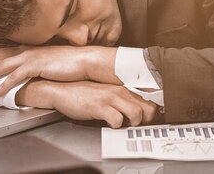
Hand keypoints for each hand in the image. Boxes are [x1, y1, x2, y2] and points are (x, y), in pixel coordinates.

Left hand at [0, 44, 119, 96]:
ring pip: (1, 66)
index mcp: (30, 48)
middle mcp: (27, 50)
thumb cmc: (71, 61)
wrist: (85, 60)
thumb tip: (31, 67)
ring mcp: (30, 58)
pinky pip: (15, 77)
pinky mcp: (35, 67)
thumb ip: (38, 61)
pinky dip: (3, 86)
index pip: (4, 47)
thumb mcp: (50, 58)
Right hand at [16, 79, 157, 127]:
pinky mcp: (100, 106)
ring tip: (123, 125)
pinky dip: (116, 126)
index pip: (150, 100)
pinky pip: (117, 120)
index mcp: (124, 88)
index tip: (147, 121)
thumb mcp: (107, 94)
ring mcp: (111, 98)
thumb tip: (138, 114)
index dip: (152, 114)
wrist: (62, 91)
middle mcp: (121, 91)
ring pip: (137, 114)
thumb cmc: (84, 95)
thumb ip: (122, 101)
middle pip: (150, 108)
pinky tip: (109, 124)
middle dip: (147, 121)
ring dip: (133, 124)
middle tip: (136, 126)